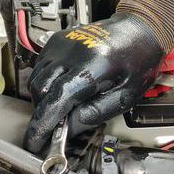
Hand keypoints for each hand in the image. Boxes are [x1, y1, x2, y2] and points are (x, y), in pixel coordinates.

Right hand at [23, 14, 162, 152]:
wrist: (138, 30)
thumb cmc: (138, 60)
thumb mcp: (127, 95)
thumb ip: (98, 112)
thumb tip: (71, 128)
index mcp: (93, 66)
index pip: (57, 99)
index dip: (43, 125)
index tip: (36, 142)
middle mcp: (72, 52)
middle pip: (41, 91)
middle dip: (44, 114)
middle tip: (55, 129)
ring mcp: (61, 45)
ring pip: (37, 79)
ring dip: (44, 100)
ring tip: (63, 109)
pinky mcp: (56, 42)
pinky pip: (41, 68)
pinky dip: (45, 85)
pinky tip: (62, 91)